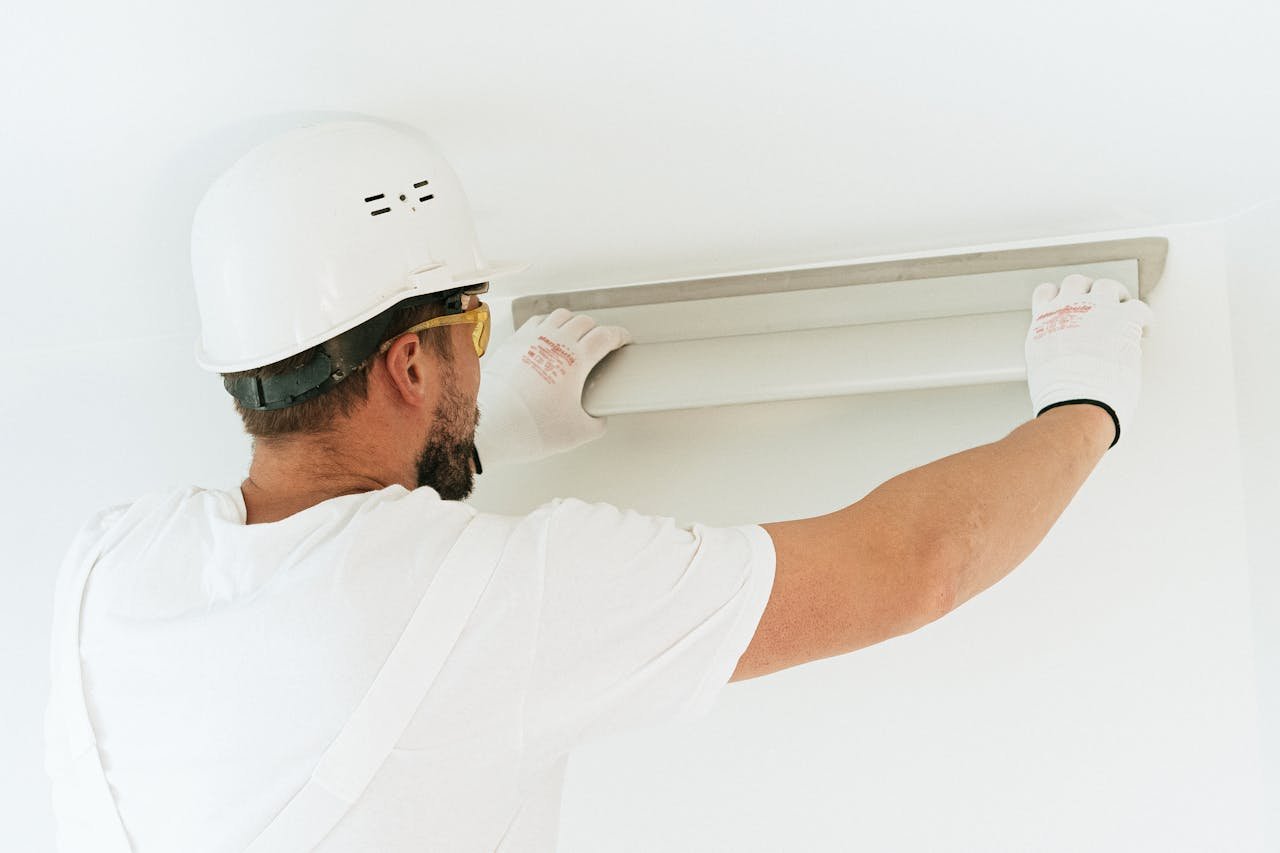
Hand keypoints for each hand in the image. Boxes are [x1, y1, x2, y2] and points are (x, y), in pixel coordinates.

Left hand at [474, 308, 631, 467]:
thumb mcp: (578, 433)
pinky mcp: (513, 342)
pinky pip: (536, 321)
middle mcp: (555, 342)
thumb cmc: (530, 426)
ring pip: (560, 316)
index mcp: (577, 359)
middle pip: (584, 322)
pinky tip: (546, 337)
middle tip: (600, 342)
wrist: (491, 424)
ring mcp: (532, 339)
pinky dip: (547, 325)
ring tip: (574, 335)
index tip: (623, 339)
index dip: (620, 335)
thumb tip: (598, 419)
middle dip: (597, 330)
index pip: (606, 335)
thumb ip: (597, 423)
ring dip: (572, 323)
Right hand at [1025, 274, 1153, 448]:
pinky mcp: (1124, 318)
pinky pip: (1140, 307)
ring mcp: (1097, 309)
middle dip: (1088, 291)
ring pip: (1108, 285)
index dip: (1057, 296)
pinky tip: (1144, 331)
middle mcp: (1068, 308)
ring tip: (1124, 311)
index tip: (1066, 304)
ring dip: (1117, 296)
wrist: (1077, 400)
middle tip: (1100, 305)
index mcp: (1044, 321)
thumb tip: (1062, 357)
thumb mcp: (1041, 366)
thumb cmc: (1060, 394)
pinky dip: (1144, 319)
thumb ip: (1051, 349)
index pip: (1045, 293)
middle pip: (1076, 282)